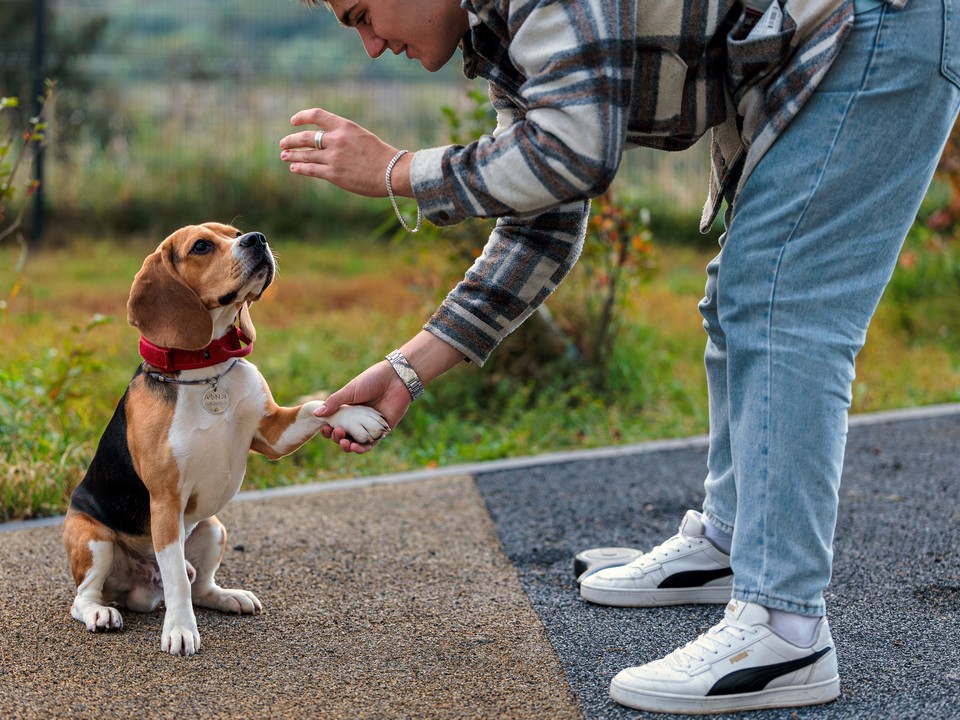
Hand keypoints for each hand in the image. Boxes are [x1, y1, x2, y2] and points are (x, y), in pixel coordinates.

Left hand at [279, 108, 406, 197]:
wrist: (392, 172)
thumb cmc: (382, 156)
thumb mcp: (362, 137)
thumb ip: (344, 137)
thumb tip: (328, 143)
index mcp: (345, 126)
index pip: (317, 115)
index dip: (302, 117)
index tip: (293, 122)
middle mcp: (336, 140)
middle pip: (306, 137)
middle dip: (291, 140)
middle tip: (283, 144)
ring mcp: (334, 158)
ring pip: (306, 155)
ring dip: (292, 155)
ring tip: (284, 156)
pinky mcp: (334, 174)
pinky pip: (311, 170)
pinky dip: (300, 168)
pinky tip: (294, 168)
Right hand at [315, 360, 411, 453]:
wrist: (395, 378)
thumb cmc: (372, 380)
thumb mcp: (350, 391)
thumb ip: (334, 402)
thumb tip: (316, 414)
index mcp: (349, 410)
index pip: (336, 424)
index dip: (329, 430)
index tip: (325, 428)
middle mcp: (359, 420)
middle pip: (345, 436)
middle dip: (338, 438)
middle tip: (337, 432)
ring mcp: (370, 426)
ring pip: (357, 442)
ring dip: (349, 447)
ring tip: (345, 444)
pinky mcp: (383, 430)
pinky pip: (372, 444)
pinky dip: (363, 448)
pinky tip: (356, 447)